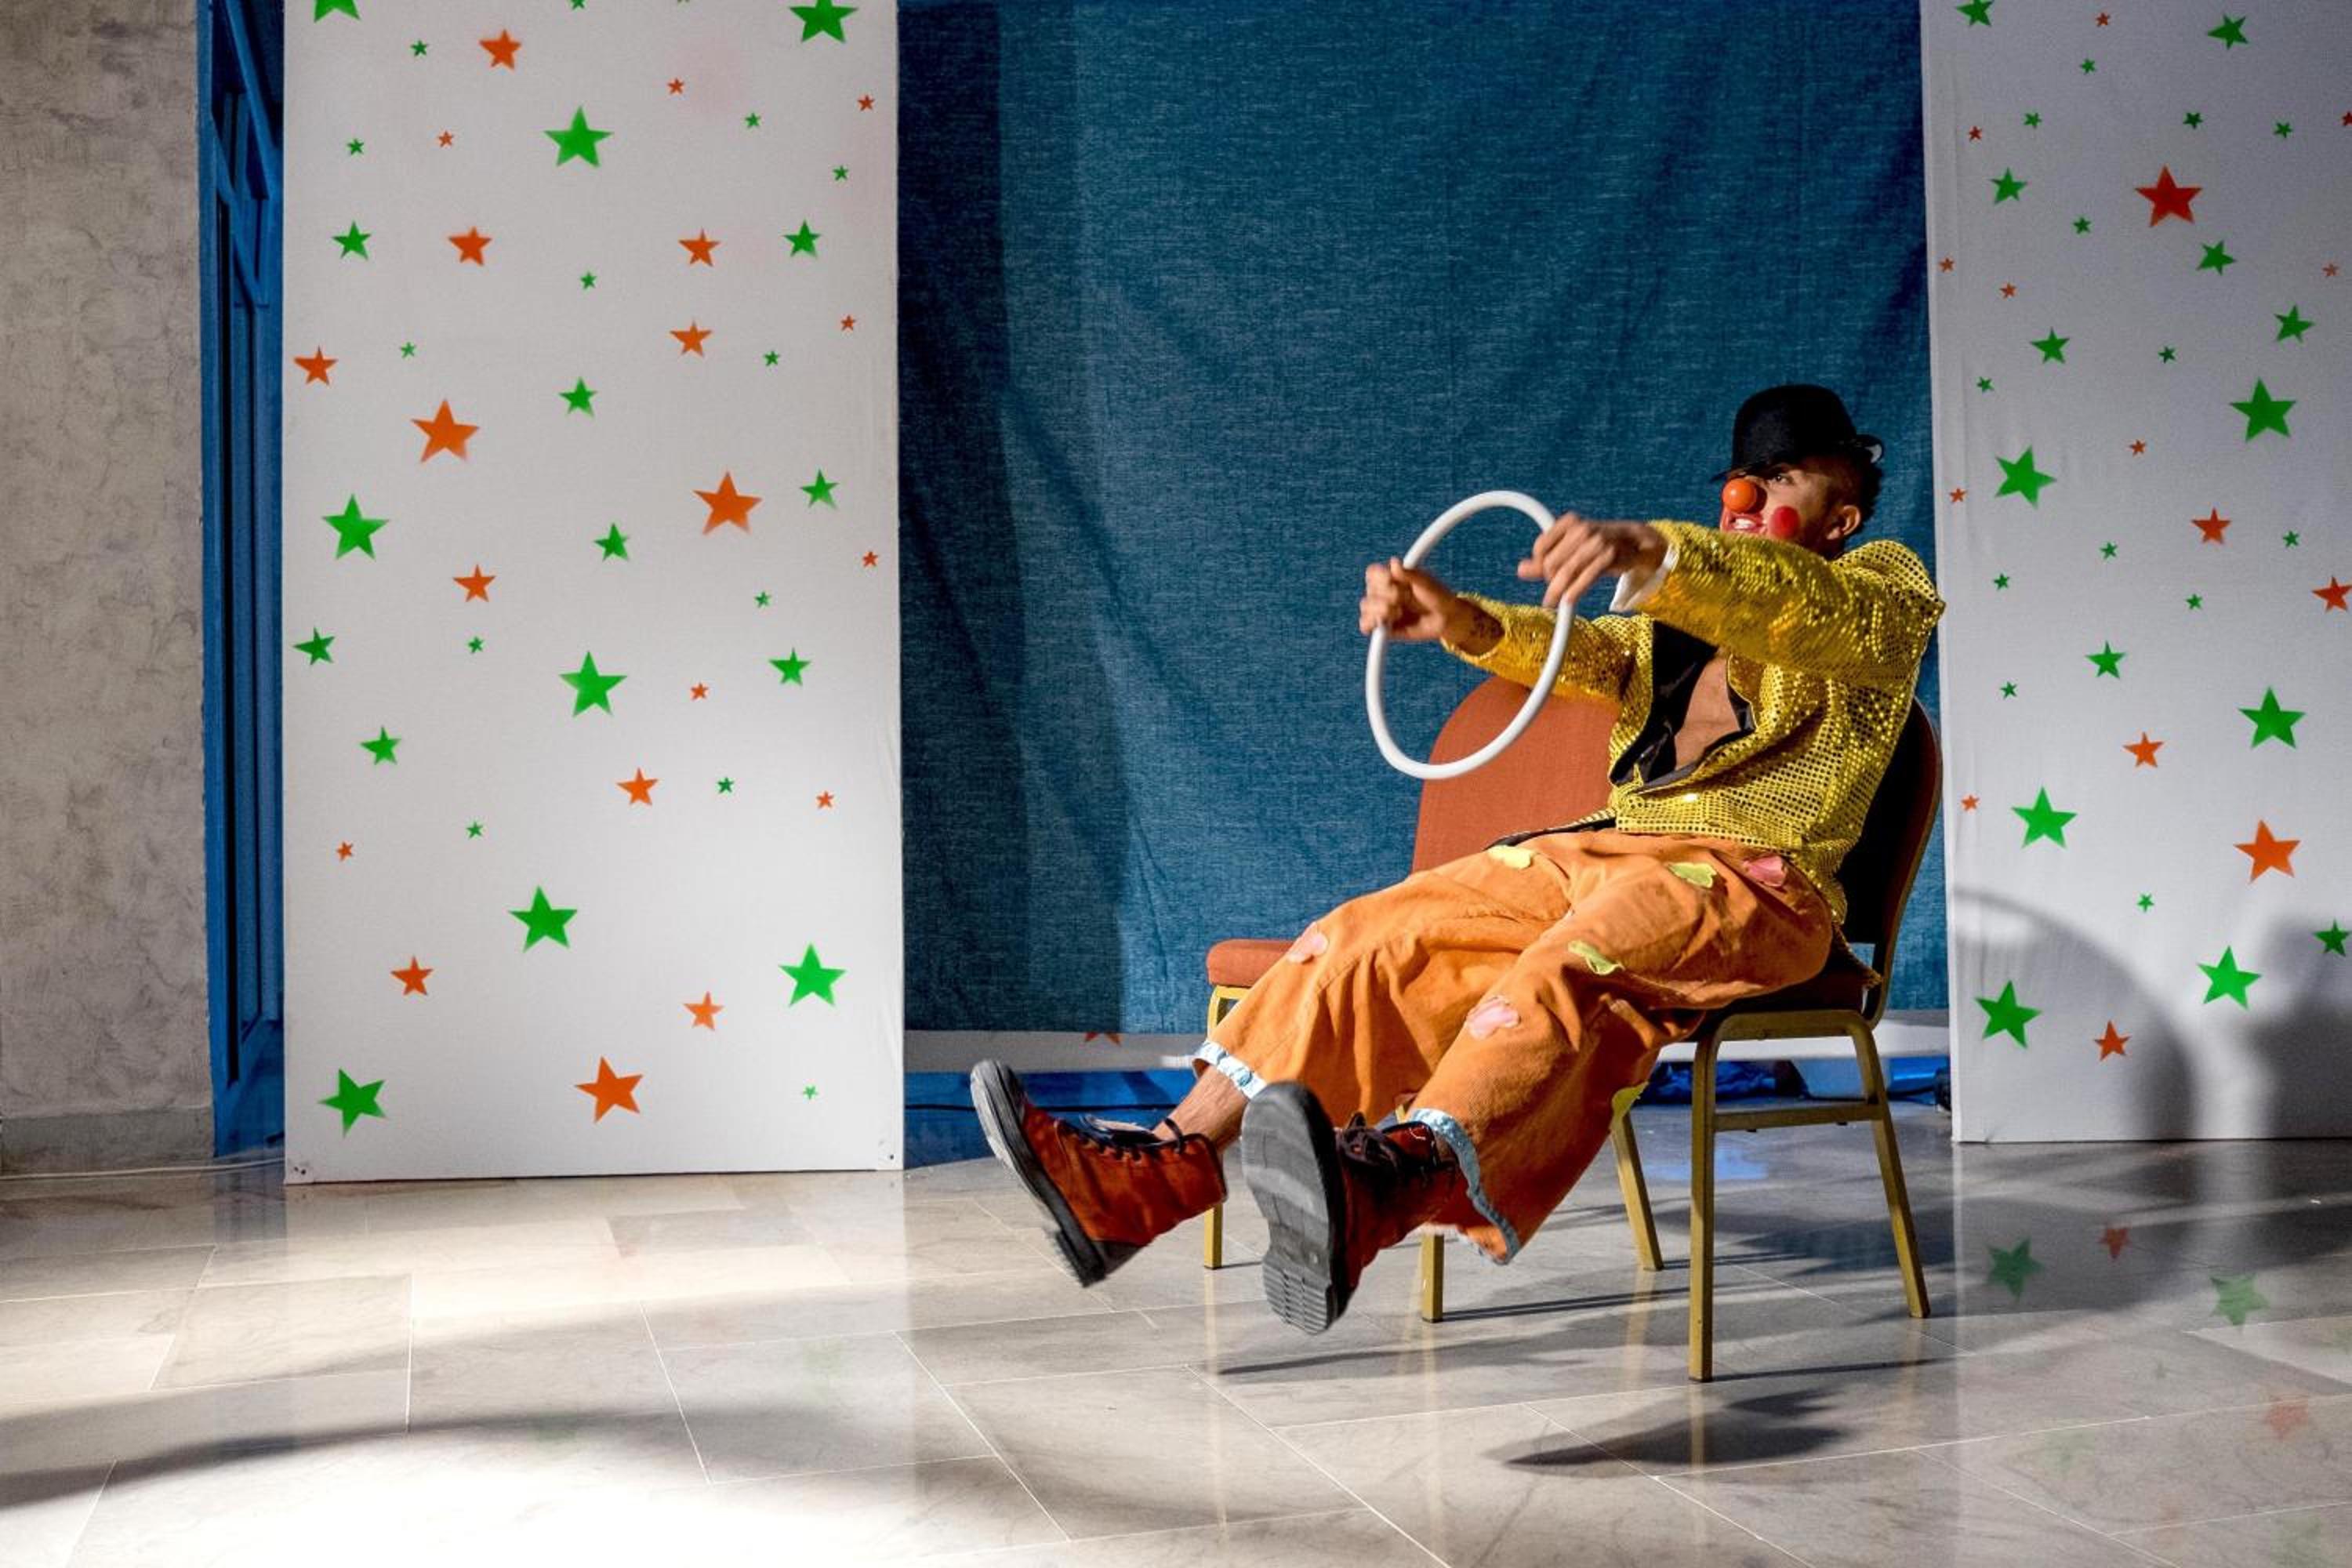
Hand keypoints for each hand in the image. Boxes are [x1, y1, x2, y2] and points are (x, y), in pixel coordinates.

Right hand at [1360, 557, 1462, 641]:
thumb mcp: (1425, 582)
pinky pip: (1366, 625)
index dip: (1379, 576)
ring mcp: (1382, 610)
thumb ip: (1409, 574)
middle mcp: (1383, 593)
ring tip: (1398, 612)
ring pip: (1366, 607)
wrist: (1446, 618)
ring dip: (1380, 609)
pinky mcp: (1383, 627)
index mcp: (1391, 577)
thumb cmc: (1436, 595)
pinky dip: (1370, 624)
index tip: (1391, 579)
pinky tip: (1383, 623)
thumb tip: (1393, 562)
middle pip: (1369, 590)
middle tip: (1405, 597)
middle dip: (1386, 595)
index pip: (1372, 573)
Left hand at [1516, 512, 1665, 609]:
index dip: (1539, 564)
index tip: (1545, 573)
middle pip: (1551, 562)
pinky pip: (1584, 579)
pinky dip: (1573, 592)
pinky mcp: (1608, 557)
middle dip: (1550, 579)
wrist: (1636, 543)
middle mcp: (1582, 529)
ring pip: (1566, 572)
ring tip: (1550, 602)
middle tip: (1555, 588)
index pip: (1541, 546)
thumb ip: (1546, 558)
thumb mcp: (1571, 547)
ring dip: (1556, 591)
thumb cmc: (1599, 545)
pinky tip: (1566, 602)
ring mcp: (1596, 542)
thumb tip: (1521, 569)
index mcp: (1570, 522)